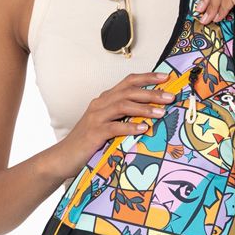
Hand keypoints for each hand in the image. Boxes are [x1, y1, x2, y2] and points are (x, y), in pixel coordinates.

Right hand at [46, 72, 177, 181]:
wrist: (63, 157)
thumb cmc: (89, 142)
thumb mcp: (107, 125)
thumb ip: (123, 117)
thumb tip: (150, 114)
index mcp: (104, 100)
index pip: (128, 82)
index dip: (147, 78)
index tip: (166, 78)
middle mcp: (100, 104)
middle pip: (128, 91)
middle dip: (151, 93)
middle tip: (170, 97)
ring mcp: (96, 118)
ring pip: (123, 106)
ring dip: (144, 108)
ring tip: (161, 113)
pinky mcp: (94, 133)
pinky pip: (114, 127)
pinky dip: (130, 127)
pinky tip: (143, 129)